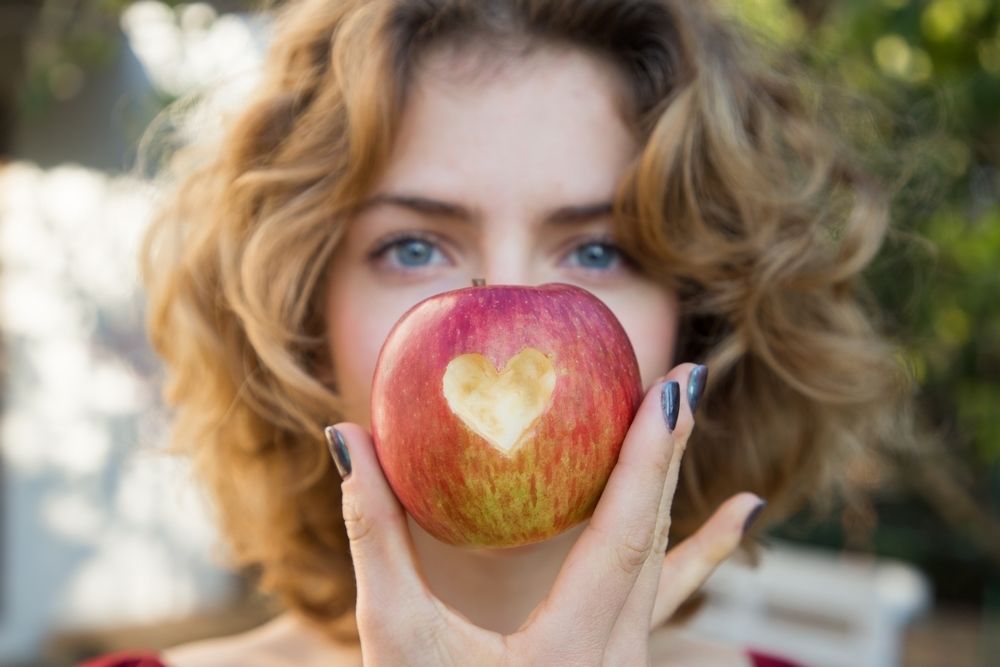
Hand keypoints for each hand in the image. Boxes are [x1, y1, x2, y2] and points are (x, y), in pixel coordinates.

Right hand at [327, 363, 763, 665]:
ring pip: (663, 562)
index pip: (626, 535)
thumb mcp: (394, 635)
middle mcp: (616, 658)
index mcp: (572, 651)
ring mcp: (622, 663)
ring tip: (692, 420)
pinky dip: (702, 549)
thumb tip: (348, 438)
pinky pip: (668, 593)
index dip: (650, 458)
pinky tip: (742, 514)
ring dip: (673, 485)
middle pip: (657, 537)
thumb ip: (374, 532)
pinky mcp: (613, 658)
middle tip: (684, 377)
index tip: (672, 390)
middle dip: (670, 452)